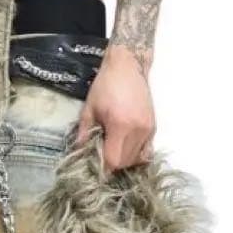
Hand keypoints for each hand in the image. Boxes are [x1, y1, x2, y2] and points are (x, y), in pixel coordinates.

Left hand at [75, 44, 155, 173]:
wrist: (128, 66)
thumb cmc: (105, 85)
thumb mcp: (89, 108)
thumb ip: (84, 132)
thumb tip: (79, 151)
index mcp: (120, 125)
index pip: (114, 160)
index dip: (103, 166)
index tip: (96, 163)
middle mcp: (137, 130)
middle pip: (126, 162)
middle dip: (113, 164)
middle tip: (102, 153)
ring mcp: (148, 129)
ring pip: (137, 159)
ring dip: (124, 159)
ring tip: (114, 148)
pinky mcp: (153, 127)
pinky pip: (146, 150)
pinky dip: (136, 154)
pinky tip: (126, 147)